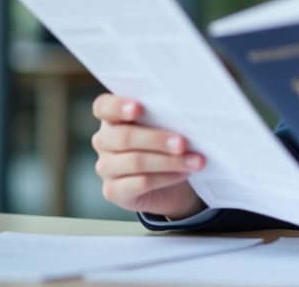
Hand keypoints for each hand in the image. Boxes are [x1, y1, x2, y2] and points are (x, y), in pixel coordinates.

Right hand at [91, 94, 206, 218]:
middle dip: (157, 139)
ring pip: (135, 161)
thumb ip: (164, 118)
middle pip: (124, 137)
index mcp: (112, 119)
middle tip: (183, 143)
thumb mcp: (164, 128)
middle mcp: (103, 142)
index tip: (138, 108)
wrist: (169, 184)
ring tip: (195, 161)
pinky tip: (183, 174)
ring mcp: (105, 168)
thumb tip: (185, 116)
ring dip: (169, 161)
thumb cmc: (166, 146)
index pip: (103, 107)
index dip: (117, 106)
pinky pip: (141, 183)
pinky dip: (166, 178)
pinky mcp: (113, 191)